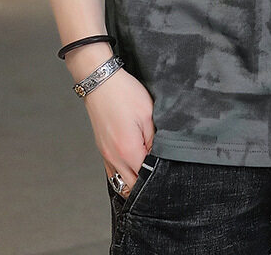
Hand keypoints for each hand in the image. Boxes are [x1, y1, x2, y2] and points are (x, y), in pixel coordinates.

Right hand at [66, 43, 155, 194]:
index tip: (168, 173)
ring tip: (148, 173)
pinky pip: (113, 173)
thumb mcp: (148, 114)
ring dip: (134, 182)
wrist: (101, 82)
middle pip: (132, 187)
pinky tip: (135, 167)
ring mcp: (106, 155)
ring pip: (120, 183)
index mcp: (128, 151)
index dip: (158, 178)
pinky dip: (123, 176)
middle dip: (146, 185)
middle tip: (161, 175)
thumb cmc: (125, 94)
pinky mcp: (102, 150)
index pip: (145, 179)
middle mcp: (114, 158)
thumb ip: (155, 140)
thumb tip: (159, 158)